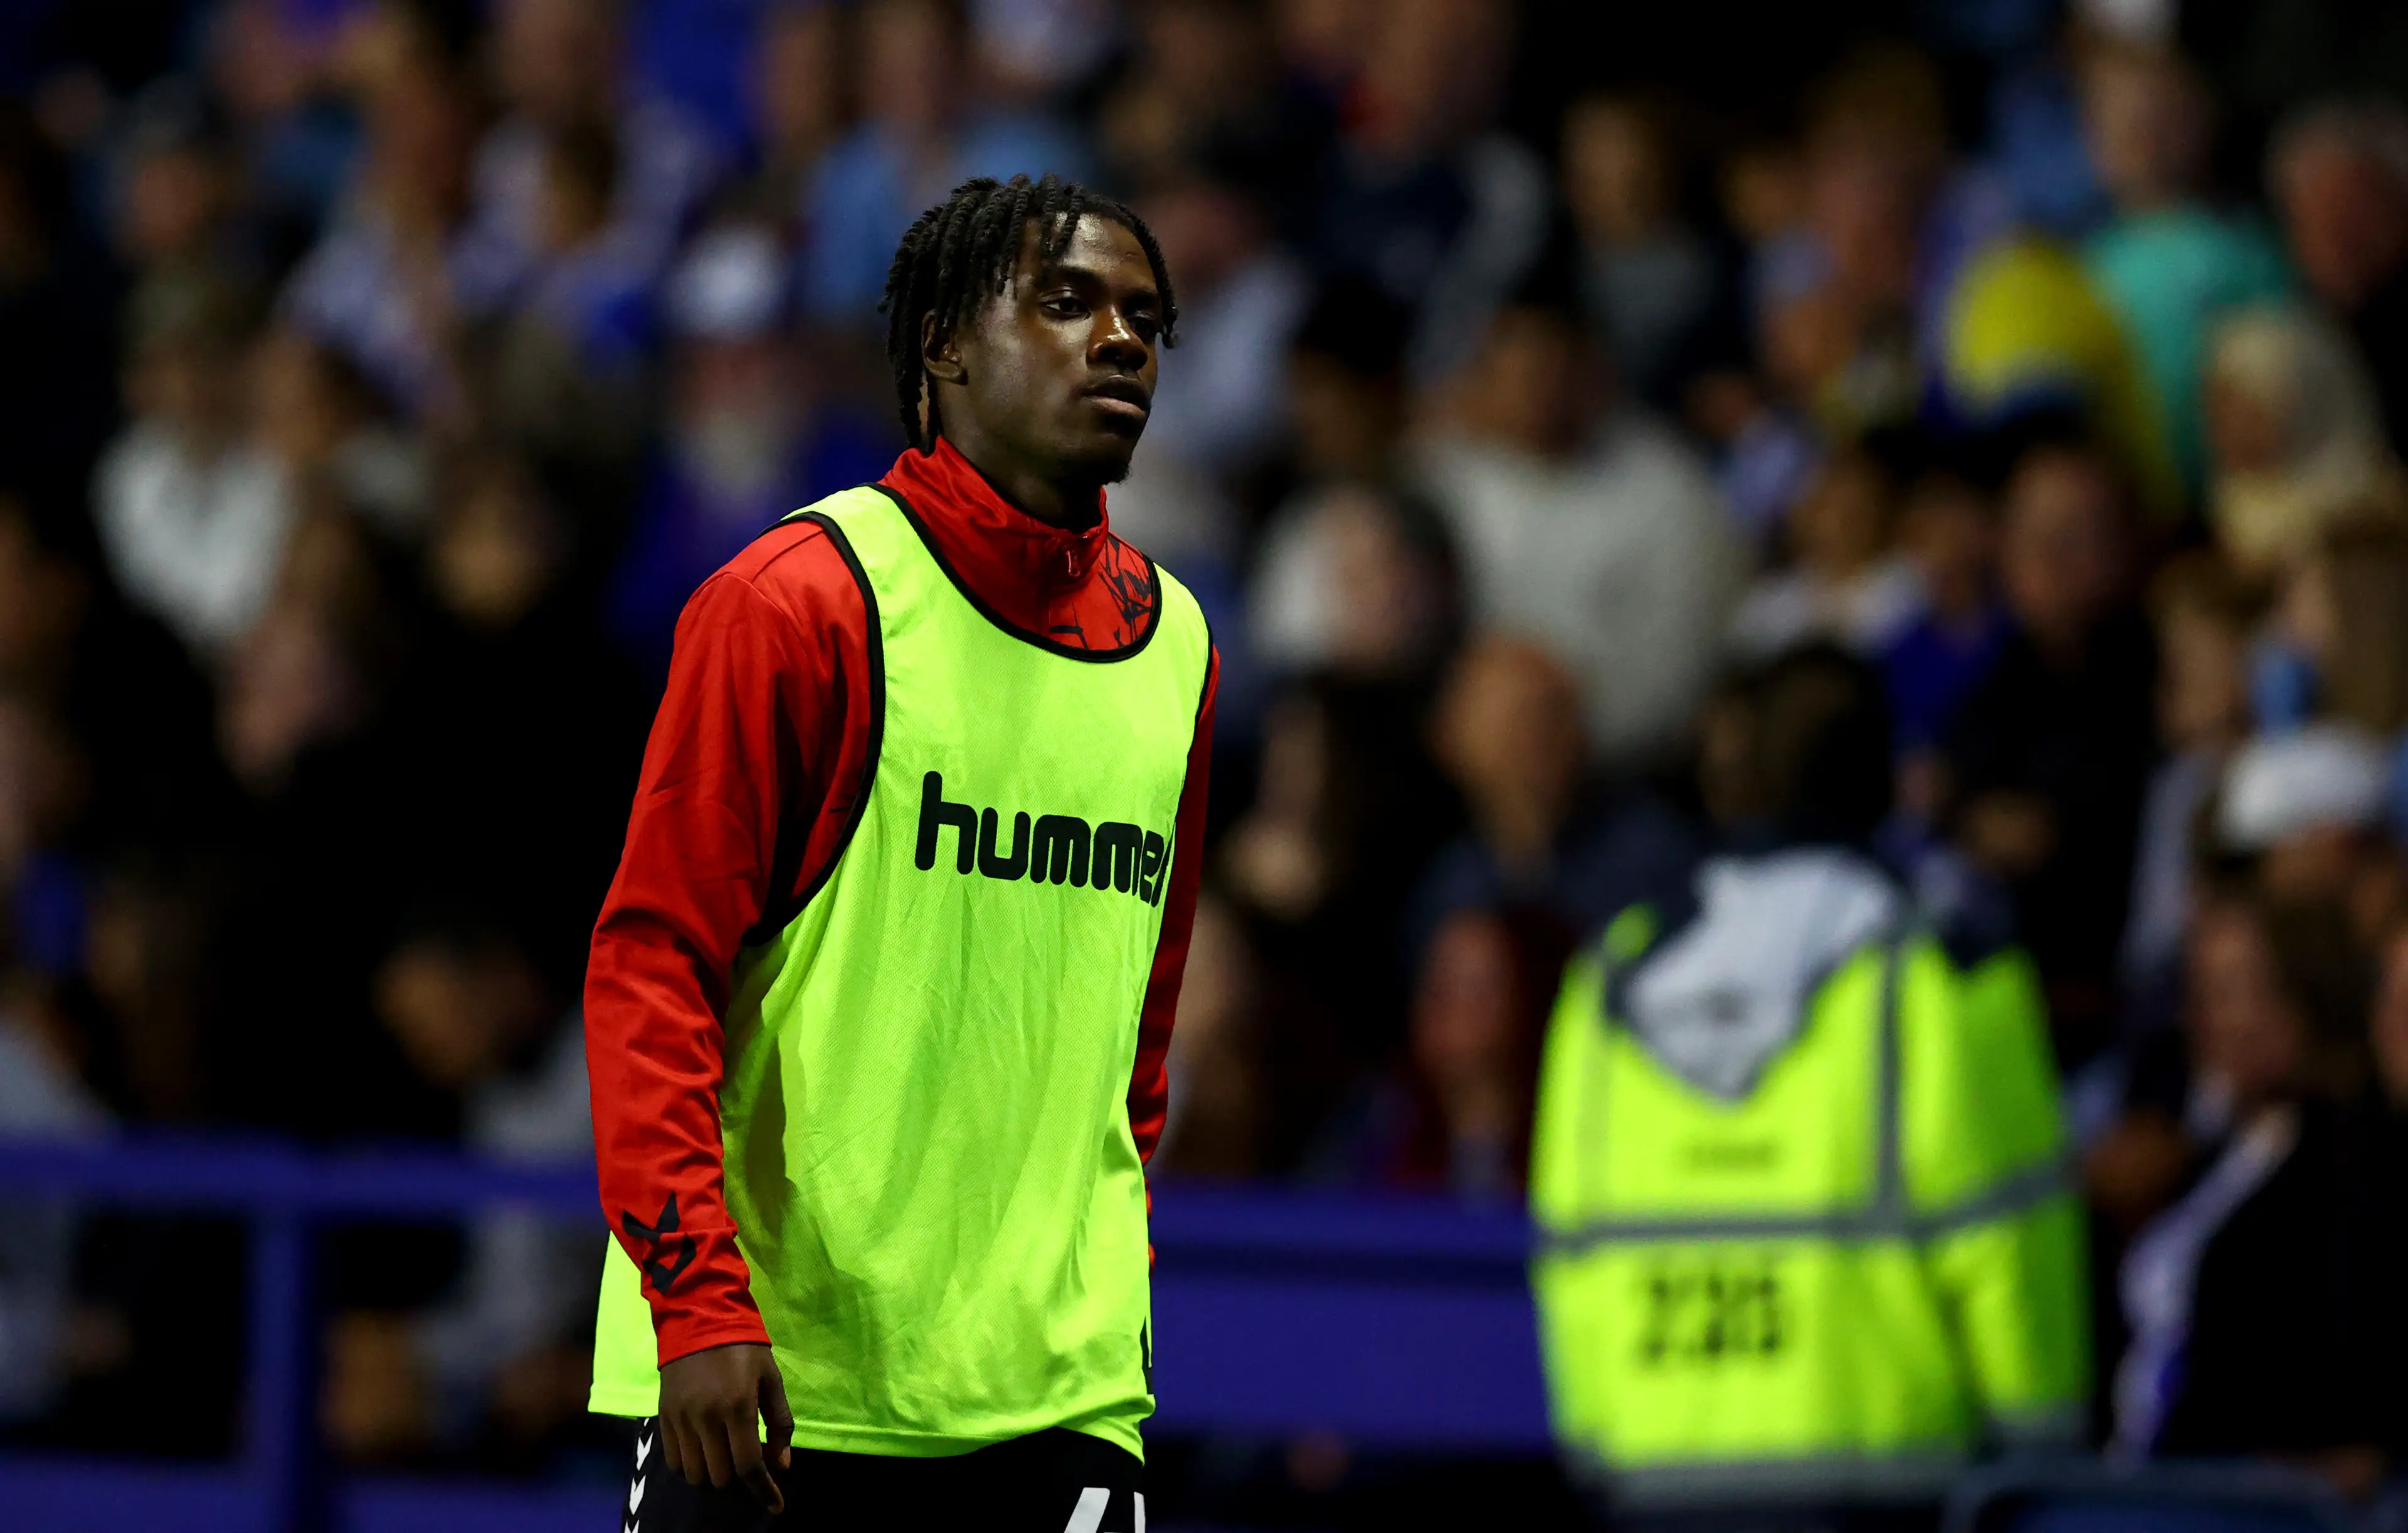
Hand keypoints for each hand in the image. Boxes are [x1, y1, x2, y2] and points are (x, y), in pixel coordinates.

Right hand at [659, 1343, 794, 1512]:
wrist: (700, 1318)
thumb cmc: (744, 1348)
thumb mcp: (772, 1379)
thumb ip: (780, 1423)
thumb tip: (781, 1466)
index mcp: (738, 1407)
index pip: (749, 1465)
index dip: (763, 1490)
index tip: (775, 1506)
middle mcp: (706, 1417)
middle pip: (720, 1476)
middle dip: (737, 1476)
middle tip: (746, 1459)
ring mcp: (681, 1418)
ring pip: (695, 1474)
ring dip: (713, 1473)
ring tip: (723, 1454)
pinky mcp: (664, 1416)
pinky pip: (673, 1461)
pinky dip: (690, 1465)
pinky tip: (702, 1450)